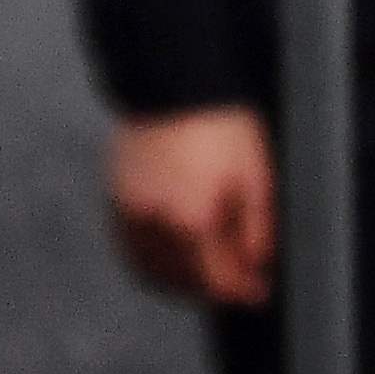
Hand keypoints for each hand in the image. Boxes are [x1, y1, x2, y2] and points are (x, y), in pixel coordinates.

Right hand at [106, 107, 276, 310]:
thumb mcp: (255, 175)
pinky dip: (146, 260)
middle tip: (233, 283)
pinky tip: (167, 254)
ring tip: (200, 275)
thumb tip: (256, 262)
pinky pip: (127, 246)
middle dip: (210, 290)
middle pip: (181, 282)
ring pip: (148, 270)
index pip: (216, 280)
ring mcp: (130, 210)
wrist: (174, 82)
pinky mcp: (116, 195)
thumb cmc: (218, 123)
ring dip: (175, 282)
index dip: (242, 291)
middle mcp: (156, 222)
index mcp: (193, 220)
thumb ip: (258, 227)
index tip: (257, 289)